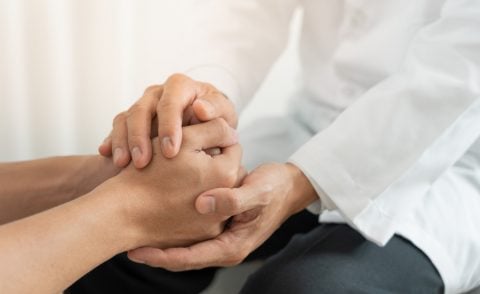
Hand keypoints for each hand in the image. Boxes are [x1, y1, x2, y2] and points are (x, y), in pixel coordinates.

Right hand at [98, 74, 237, 167]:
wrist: (205, 127)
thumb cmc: (217, 120)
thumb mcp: (223, 115)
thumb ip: (216, 111)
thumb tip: (200, 108)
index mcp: (181, 87)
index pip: (170, 101)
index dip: (169, 125)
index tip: (171, 151)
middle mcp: (158, 93)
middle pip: (142, 109)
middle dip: (140, 136)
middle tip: (142, 162)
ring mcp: (142, 105)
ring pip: (125, 118)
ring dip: (123, 142)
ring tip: (123, 164)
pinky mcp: (131, 120)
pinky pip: (116, 128)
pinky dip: (112, 142)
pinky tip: (109, 157)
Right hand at [101, 118, 243, 249]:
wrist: (123, 213)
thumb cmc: (150, 172)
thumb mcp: (184, 139)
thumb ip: (215, 128)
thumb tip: (232, 132)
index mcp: (227, 174)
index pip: (232, 146)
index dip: (214, 138)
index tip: (196, 140)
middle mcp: (227, 202)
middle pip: (227, 171)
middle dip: (213, 161)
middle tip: (188, 158)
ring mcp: (214, 223)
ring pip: (217, 192)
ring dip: (205, 182)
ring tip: (180, 178)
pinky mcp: (200, 236)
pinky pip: (205, 214)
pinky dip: (194, 204)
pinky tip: (175, 198)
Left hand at [127, 163, 317, 268]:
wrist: (288, 187)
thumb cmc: (274, 188)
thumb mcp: (257, 191)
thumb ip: (233, 199)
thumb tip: (203, 205)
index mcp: (232, 246)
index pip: (189, 259)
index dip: (162, 256)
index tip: (136, 250)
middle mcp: (223, 247)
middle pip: (182, 257)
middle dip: (154, 252)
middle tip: (125, 244)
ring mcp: (219, 237)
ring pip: (184, 246)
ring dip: (160, 241)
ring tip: (133, 233)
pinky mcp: (217, 226)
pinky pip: (190, 233)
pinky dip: (172, 229)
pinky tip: (156, 215)